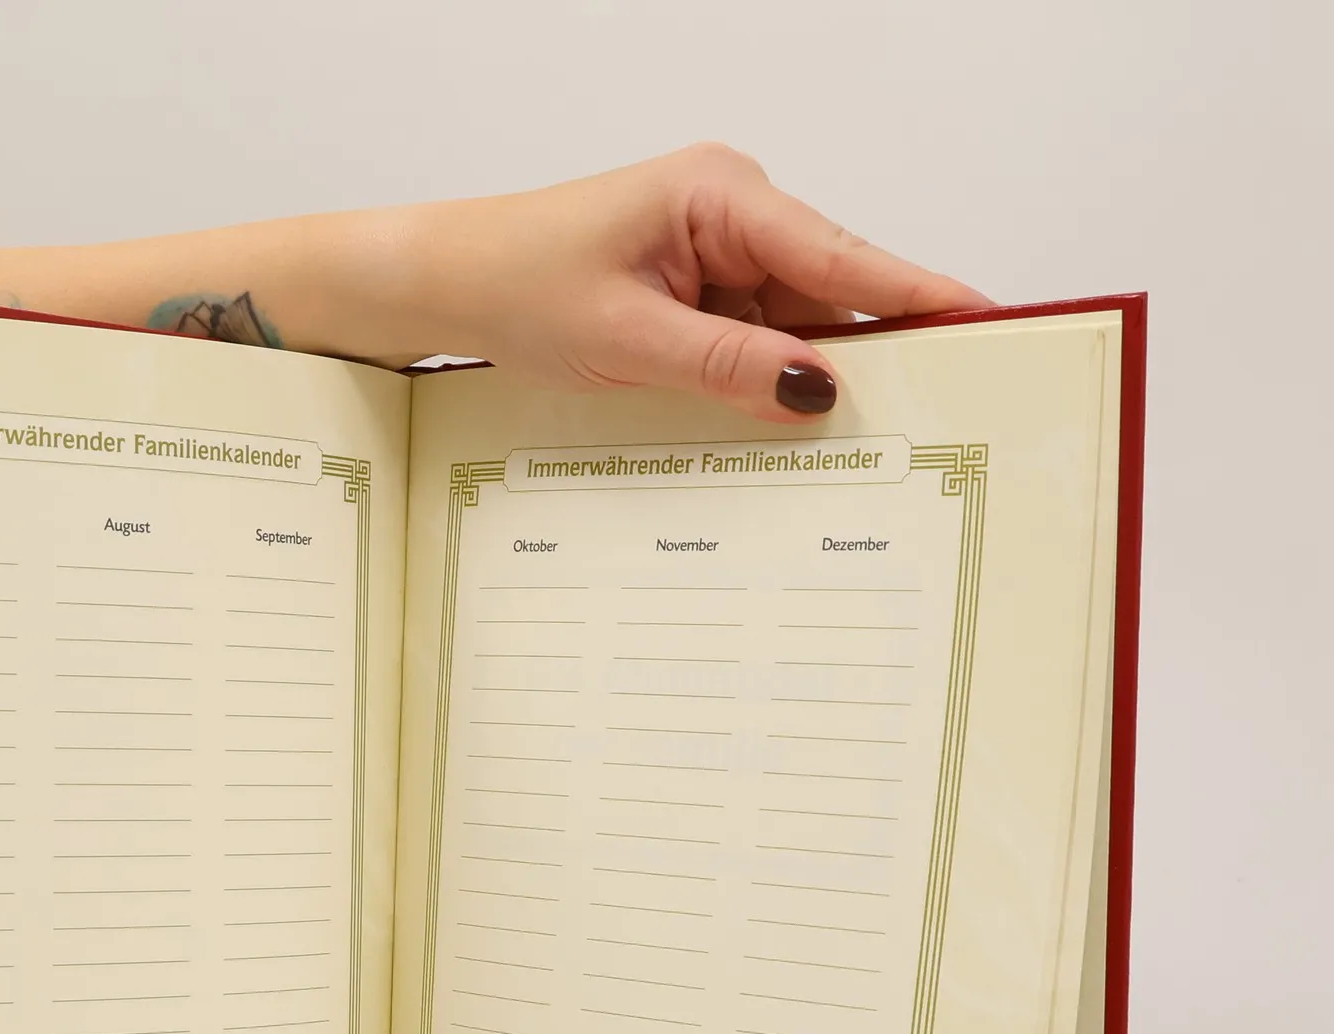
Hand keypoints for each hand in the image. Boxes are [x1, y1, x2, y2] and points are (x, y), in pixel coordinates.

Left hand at [416, 143, 988, 423]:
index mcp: (722, 195)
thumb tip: (814, 391)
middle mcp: (734, 210)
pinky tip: (798, 424)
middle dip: (879, 349)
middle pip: (835, 290)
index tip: (987, 322)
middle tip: (944, 405)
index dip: (918, 295)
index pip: (843, 255)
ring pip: (800, 321)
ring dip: (820, 375)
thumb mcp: (626, 337)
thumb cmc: (520, 283)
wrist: (452, 280)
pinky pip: (760, 336)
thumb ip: (726, 364)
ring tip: (877, 433)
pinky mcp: (701, 287)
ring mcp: (720, 249)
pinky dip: (775, 378)